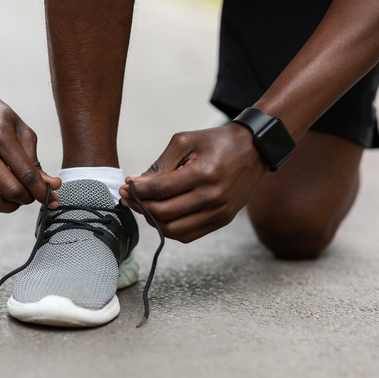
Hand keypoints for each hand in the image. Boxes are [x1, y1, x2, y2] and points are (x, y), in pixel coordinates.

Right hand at [0, 92, 60, 211]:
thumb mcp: (21, 131)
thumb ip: (35, 161)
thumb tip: (52, 186)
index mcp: (0, 137)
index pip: (26, 174)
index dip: (42, 191)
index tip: (51, 198)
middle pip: (10, 191)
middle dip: (28, 199)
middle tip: (32, 194)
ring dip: (9, 207)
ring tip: (16, 198)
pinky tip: (0, 197)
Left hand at [119, 123, 267, 242]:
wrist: (253, 150)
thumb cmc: (216, 142)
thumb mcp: (185, 142)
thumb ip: (159, 165)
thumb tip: (135, 185)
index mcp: (204, 173)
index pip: (160, 190)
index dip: (137, 191)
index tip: (125, 187)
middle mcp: (213, 197)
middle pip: (164, 213)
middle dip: (140, 206)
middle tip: (128, 197)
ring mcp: (219, 212)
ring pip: (173, 230)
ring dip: (152, 221)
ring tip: (143, 207)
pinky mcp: (222, 220)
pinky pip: (188, 235)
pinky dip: (169, 229)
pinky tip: (160, 215)